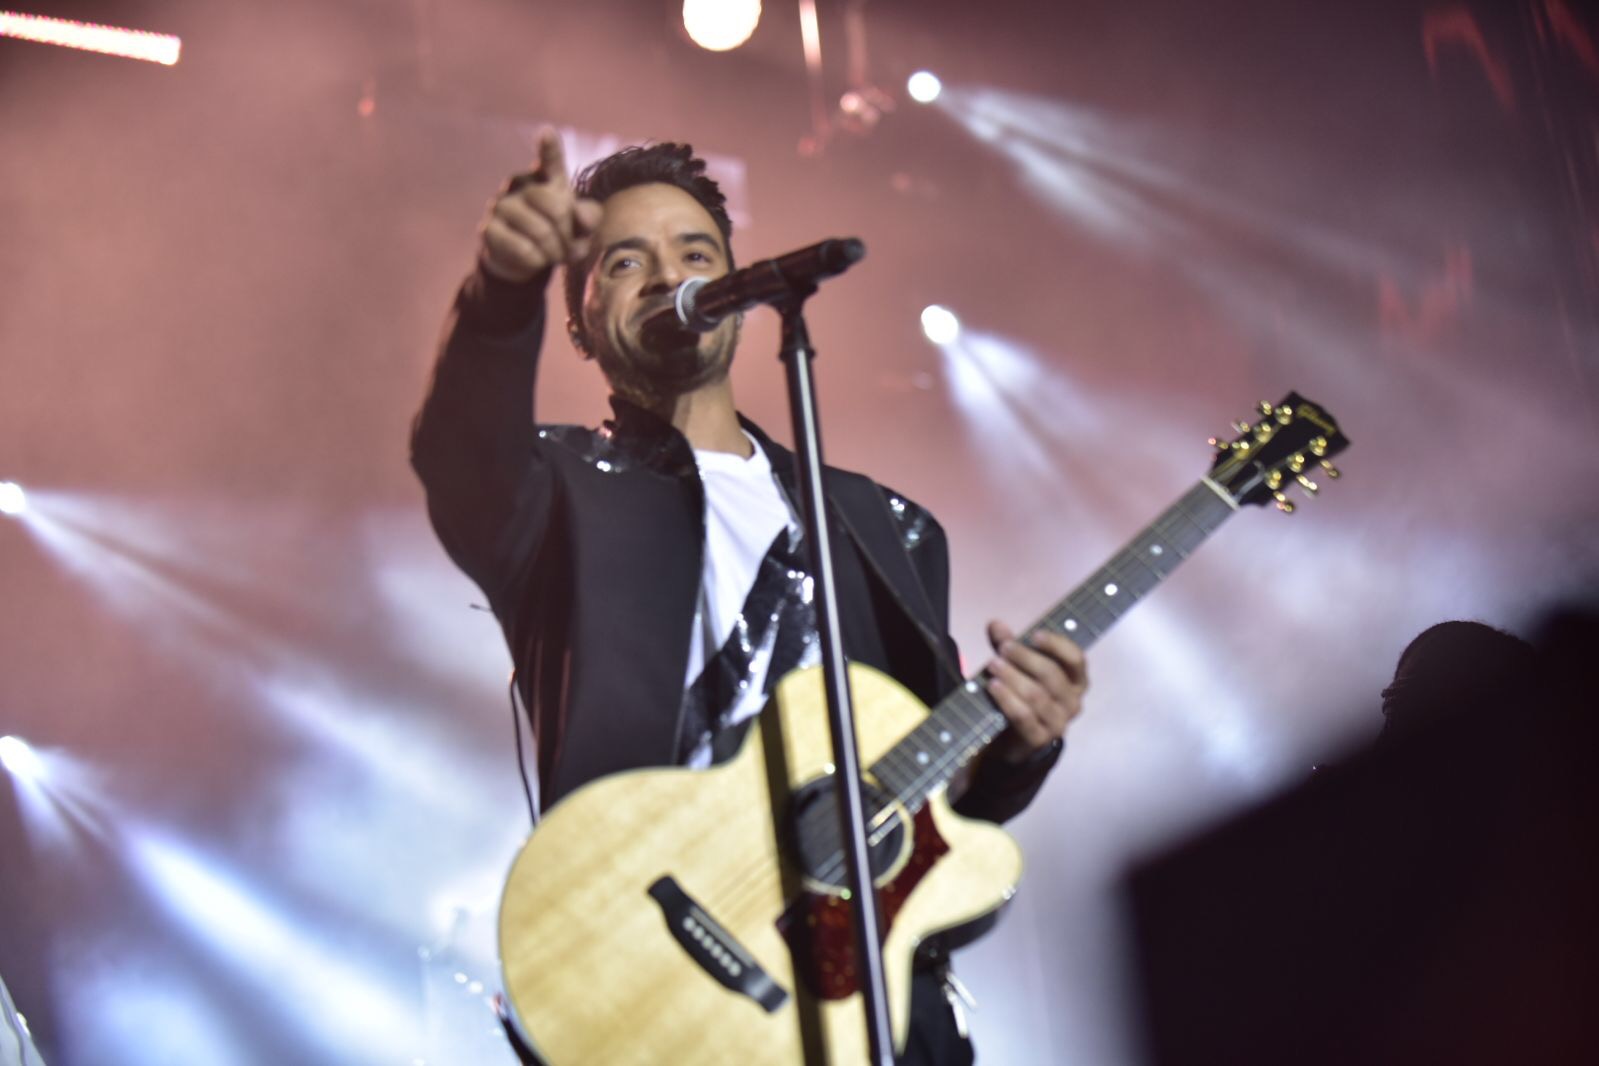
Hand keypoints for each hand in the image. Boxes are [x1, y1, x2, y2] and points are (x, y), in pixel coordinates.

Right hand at [479, 129, 603, 282]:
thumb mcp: (580, 226)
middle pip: (555, 208)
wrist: (524, 258)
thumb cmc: (557, 233)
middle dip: (568, 234)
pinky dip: (536, 262)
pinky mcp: (488, 229)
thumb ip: (589, 217)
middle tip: (569, 248)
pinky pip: (523, 250)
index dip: (549, 148)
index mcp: (545, 177)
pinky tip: (534, 259)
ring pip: (540, 232)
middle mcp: (519, 184)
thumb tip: (579, 215)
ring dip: (554, 252)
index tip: (547, 133)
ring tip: (554, 256)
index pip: (549, 159)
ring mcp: (500, 205)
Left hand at [983, 620, 1087, 763]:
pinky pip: (1023, 716)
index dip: (1057, 645)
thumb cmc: (1023, 695)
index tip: (1035, 634)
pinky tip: (993, 686)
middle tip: (1003, 648)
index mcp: (1076, 681)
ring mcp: (1059, 723)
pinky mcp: (1039, 739)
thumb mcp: (1017, 667)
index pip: (1076, 659)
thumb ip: (1008, 645)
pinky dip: (1007, 699)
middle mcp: (1073, 702)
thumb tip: (995, 624)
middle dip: (1025, 658)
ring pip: (1036, 695)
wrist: (1014, 739)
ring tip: (993, 664)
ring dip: (1013, 677)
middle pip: (1052, 675)